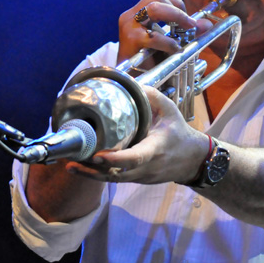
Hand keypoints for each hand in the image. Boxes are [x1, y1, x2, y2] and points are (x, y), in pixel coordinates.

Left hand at [66, 86, 208, 184]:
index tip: (98, 155)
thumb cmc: (178, 132)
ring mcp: (140, 176)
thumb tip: (131, 83)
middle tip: (73, 159)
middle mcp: (147, 167)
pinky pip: (115, 178)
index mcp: (155, 149)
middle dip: (94, 170)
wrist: (192, 160)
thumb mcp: (170, 110)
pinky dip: (97, 174)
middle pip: (117, 173)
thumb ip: (151, 96)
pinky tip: (81, 167)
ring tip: (71, 165)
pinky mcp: (135, 179)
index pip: (135, 158)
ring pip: (113, 179)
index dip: (116, 158)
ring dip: (91, 174)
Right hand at [117, 0, 201, 63]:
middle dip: (178, 10)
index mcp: (137, 13)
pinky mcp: (131, 40)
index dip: (177, 3)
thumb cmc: (147, 60)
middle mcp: (131, 16)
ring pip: (154, 8)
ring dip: (175, 18)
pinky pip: (154, 37)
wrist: (129, 80)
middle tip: (190, 25)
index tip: (187, 18)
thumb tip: (206, 24)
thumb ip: (186, 32)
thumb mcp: (168, 41)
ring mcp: (129, 27)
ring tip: (185, 31)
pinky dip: (169, 42)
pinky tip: (174, 50)